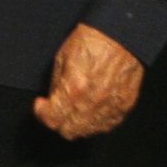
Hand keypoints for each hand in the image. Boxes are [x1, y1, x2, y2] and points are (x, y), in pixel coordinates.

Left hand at [33, 23, 141, 139]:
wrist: (121, 34)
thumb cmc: (92, 40)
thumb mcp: (62, 57)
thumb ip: (56, 85)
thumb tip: (53, 100)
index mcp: (74, 89)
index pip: (52, 119)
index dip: (42, 114)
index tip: (41, 105)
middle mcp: (92, 103)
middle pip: (68, 131)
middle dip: (58, 121)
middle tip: (56, 109)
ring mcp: (110, 107)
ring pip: (88, 132)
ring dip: (77, 124)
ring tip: (75, 109)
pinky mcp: (124, 106)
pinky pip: (107, 125)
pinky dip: (96, 122)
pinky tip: (91, 110)